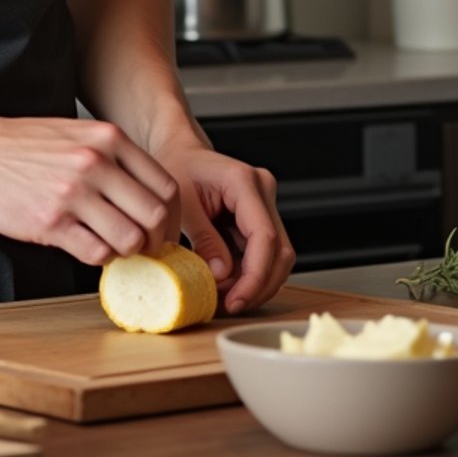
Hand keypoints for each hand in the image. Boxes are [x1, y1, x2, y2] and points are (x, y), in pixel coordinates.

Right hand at [0, 114, 180, 267]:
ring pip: (130, 239)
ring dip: (128, 252)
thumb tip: (143, 191)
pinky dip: (99, 258)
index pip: (165, 185)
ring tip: (115, 249)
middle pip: (156, 215)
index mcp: (107, 139)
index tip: (164, 227)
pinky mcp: (51, 222)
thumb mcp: (74, 132)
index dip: (172, 215)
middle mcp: (95, 163)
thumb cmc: (19, 144)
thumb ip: (110, 155)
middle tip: (147, 247)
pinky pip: (95, 253)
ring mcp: (74, 193)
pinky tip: (88, 248)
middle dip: (158, 240)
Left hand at [156, 137, 295, 313]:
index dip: (255, 276)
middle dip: (258, 286)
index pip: (265, 237)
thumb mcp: (181, 204)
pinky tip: (227, 285)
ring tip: (223, 297)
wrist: (179, 151)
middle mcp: (263, 191)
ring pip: (277, 258)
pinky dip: (248, 275)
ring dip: (254, 283)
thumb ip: (203, 239)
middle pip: (280, 252)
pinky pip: (264, 254)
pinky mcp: (260, 218)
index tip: (236, 300)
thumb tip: (222, 275)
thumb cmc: (177, 167)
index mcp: (244, 181)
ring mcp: (265, 204)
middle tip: (228, 305)